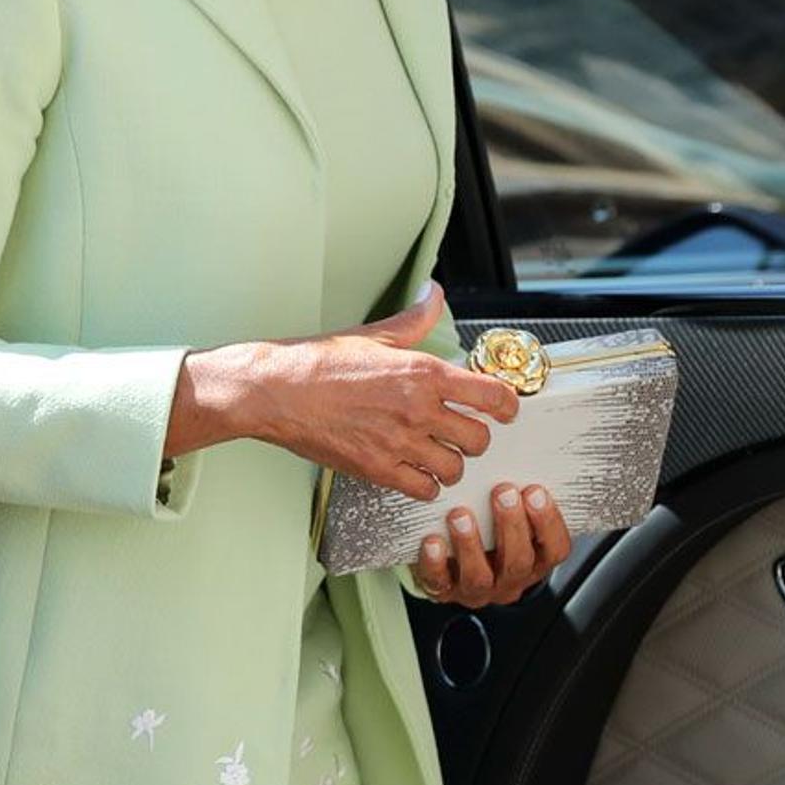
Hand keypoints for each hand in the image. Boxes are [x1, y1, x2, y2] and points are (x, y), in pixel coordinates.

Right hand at [236, 280, 519, 497]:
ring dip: (450, 462)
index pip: (492, 395)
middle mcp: (417, 409)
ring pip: (455, 468)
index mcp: (422, 372)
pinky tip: (414, 470)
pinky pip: (424, 489)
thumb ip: (414, 319)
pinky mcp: (378, 470)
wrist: (276, 391)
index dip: (507, 405)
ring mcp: (399, 443)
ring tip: (437, 453)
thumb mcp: (374, 334)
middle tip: (461, 431)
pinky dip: (425, 483)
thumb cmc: (318, 363)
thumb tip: (432, 295)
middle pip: (479, 438)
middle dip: (475, 435)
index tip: (504, 409)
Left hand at [410, 483, 572, 606]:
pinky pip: (440, 583)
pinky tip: (432, 541)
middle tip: (503, 492)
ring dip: (470, 545)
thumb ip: (521, 491)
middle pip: (519, 562)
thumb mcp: (514, 512)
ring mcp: (478, 589)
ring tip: (460, 515)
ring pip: (480, 576)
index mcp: (535, 559)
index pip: (555, 548)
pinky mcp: (445, 591)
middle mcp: (510, 578)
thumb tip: (522, 437)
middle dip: (511, 526)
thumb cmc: (490, 529)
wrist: (455, 566)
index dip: (549, 522)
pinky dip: (435, 563)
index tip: (536, 491)